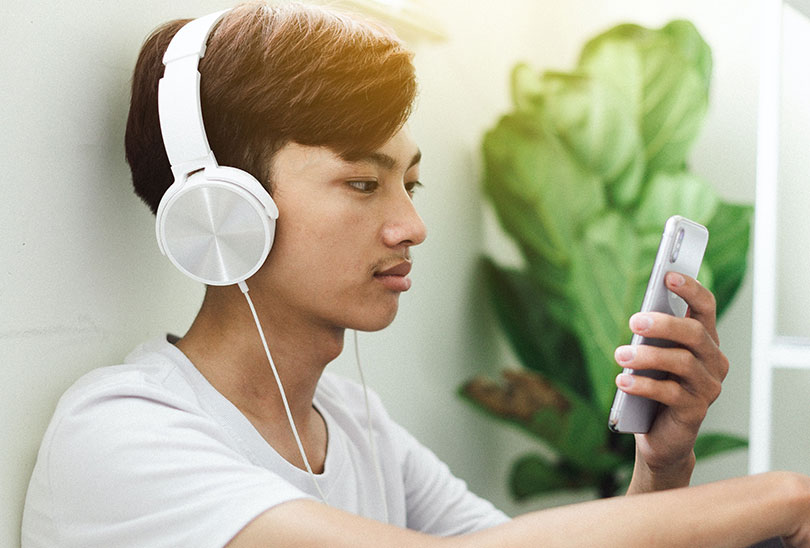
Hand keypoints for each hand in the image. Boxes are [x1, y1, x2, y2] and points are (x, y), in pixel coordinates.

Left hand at [616, 272, 728, 492]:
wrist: (660, 436)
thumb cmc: (655, 387)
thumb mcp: (652, 358)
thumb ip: (651, 338)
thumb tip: (638, 317)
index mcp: (704, 340)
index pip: (705, 307)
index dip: (690, 289)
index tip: (668, 277)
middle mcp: (713, 361)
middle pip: (694, 333)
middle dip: (663, 324)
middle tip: (633, 321)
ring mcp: (708, 387)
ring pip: (682, 362)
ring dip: (647, 357)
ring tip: (619, 355)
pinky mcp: (695, 411)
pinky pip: (670, 393)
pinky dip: (643, 385)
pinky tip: (622, 382)